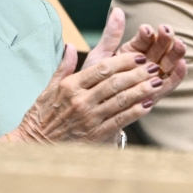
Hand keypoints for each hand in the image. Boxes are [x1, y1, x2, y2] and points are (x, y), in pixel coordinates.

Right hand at [5, 43, 162, 143]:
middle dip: (137, 73)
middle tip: (154, 66)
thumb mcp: (48, 89)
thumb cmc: (42, 117)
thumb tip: (70, 45)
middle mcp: (81, 100)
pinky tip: (148, 104)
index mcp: (71, 86)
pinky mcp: (95, 135)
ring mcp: (89, 118)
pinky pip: (119, 120)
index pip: (102, 68)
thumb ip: (63, 67)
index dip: (123, 61)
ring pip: (121, 100)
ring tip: (157, 82)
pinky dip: (135, 112)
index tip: (139, 56)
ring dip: (141, 90)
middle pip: (115, 82)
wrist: (35, 147)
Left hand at [83, 8, 186, 103]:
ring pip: (168, 63)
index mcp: (132, 52)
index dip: (147, 34)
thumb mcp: (100, 58)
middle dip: (164, 39)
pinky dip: (178, 74)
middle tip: (166, 31)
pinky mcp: (157, 94)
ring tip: (180, 43)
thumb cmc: (94, 84)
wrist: (93, 111)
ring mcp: (152, 78)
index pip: (144, 39)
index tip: (146, 29)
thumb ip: (111, 36)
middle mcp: (144, 63)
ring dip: (175, 53)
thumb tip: (118, 10)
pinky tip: (183, 64)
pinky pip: (170, 83)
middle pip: (159, 49)